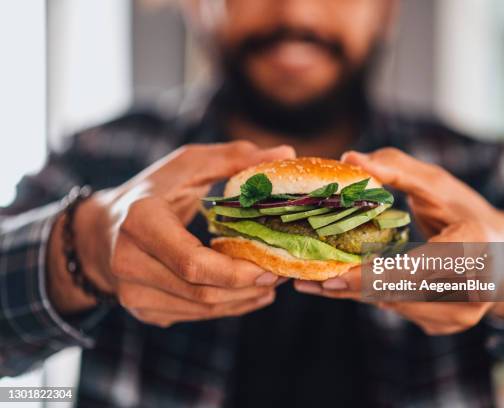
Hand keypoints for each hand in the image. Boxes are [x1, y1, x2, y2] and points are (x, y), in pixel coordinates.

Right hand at [48, 141, 294, 326]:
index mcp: (140, 222)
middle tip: (283, 272)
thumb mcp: (187, 165)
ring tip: (273, 282)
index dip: (235, 272)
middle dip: (249, 287)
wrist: (101, 231)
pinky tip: (251, 293)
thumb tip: (286, 152)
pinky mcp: (144, 311)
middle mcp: (129, 263)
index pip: (191, 262)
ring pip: (202, 308)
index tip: (271, 266)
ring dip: (244, 300)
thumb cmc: (151, 192)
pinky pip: (195, 315)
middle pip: (202, 291)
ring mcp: (133, 294)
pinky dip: (228, 307)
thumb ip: (234, 158)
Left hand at [294, 148, 503, 334]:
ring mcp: (459, 314)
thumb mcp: (439, 184)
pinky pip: (400, 310)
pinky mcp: (446, 324)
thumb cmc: (470, 213)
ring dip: (357, 293)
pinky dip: (374, 296)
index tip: (330, 277)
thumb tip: (349, 158)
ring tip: (316, 283)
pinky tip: (349, 285)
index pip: (415, 269)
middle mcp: (470, 291)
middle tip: (305, 281)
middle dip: (349, 287)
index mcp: (474, 250)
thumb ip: (396, 170)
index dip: (372, 277)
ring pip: (394, 305)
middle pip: (397, 293)